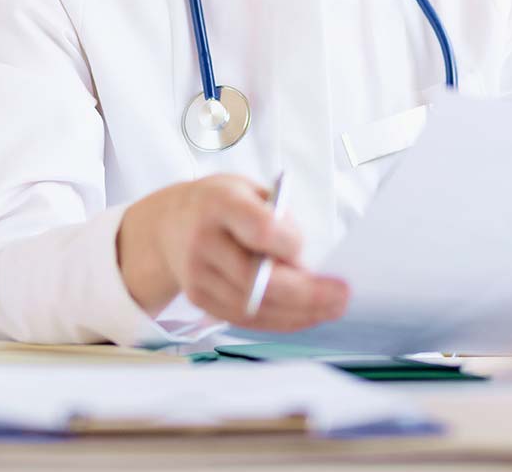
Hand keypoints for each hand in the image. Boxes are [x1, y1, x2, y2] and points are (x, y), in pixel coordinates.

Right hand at [148, 175, 349, 331]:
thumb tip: (305, 264)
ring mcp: (198, 275)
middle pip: (257, 280)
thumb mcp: (250, 190)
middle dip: (306, 294)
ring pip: (255, 307)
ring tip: (332, 308)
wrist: (170, 225)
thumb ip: (278, 220)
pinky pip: (246, 319)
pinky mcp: (199, 300)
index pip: (259, 230)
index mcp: (220, 204)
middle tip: (342, 296)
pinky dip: (281, 321)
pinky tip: (307, 316)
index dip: (289, 245)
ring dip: (300, 313)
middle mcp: (204, 242)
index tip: (307, 252)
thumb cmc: (223, 204)